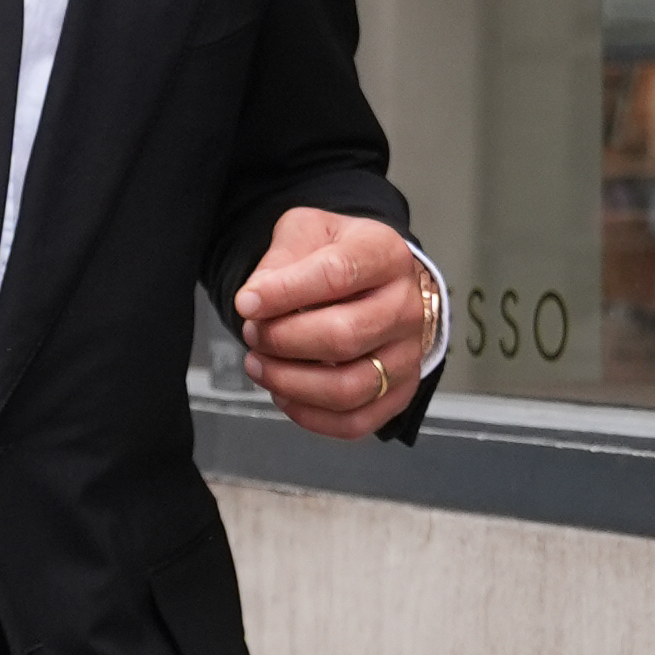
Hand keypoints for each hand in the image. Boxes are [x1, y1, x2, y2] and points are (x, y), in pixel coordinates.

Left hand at [236, 209, 431, 437]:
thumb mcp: (310, 232)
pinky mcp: (399, 393)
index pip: (337, 274)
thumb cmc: (341, 258)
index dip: (284, 292)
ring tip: (259, 365)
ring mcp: (407, 355)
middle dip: (283, 340)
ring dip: (290, 382)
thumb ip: (282, 257)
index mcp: (386, 255)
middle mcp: (406, 308)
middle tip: (254, 334)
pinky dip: (309, 415)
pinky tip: (284, 394)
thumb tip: (257, 299)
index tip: (247, 303)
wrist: (378, 283)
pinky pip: (354, 421)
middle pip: (343, 336)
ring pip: (348, 388)